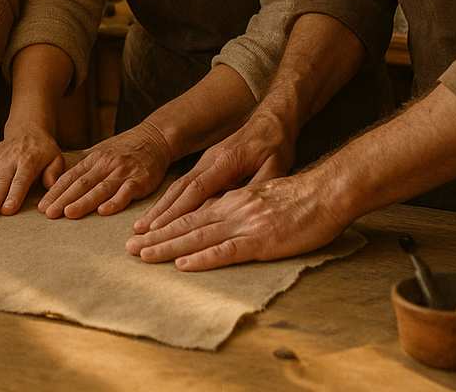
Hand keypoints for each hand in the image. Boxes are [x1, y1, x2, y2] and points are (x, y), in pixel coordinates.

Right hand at [0, 126, 64, 217]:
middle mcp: (9, 160)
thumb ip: (54, 173)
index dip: (13, 196)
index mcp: (28, 161)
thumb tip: (50, 187)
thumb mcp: (55, 157)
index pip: (20, 181)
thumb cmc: (43, 149)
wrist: (27, 129)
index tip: (7, 210)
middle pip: (0, 182)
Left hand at [39, 122, 170, 219]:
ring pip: (100, 189)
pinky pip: (126, 193)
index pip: (70, 178)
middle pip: (81, 184)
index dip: (55, 192)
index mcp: (94, 159)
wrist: (156, 138)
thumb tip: (62, 184)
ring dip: (84, 202)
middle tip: (48, 213)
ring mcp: (123, 173)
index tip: (42, 206)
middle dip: (63, 200)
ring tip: (68, 213)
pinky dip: (115, 202)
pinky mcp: (140, 181)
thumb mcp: (103, 153)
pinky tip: (104, 211)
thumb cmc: (126, 149)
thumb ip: (86, 169)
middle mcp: (106, 165)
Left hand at [124, 170, 347, 270]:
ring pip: (198, 236)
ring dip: (168, 247)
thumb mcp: (261, 199)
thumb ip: (239, 209)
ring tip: (144, 256)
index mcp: (232, 201)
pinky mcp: (261, 240)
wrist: (327, 193)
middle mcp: (232, 210)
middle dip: (156, 238)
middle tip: (129, 250)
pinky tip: (184, 263)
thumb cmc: (299, 200)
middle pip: (186, 225)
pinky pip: (226, 250)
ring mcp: (245, 224)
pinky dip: (202, 257)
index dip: (164, 225)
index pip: (191, 214)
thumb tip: (217, 220)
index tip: (142, 235)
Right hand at [132, 110, 294, 235]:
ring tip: (142, 227)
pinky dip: (169, 201)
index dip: (177, 210)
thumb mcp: (277, 166)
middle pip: (178, 189)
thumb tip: (244, 211)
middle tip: (138, 232)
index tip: (159, 228)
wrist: (272, 119)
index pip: (196, 189)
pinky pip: (184, 185)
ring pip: (177, 187)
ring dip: (160, 208)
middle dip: (158, 213)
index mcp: (225, 162)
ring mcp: (206, 162)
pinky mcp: (207, 164)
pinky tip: (161, 215)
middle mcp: (210, 161)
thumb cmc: (276, 143)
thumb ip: (259, 188)